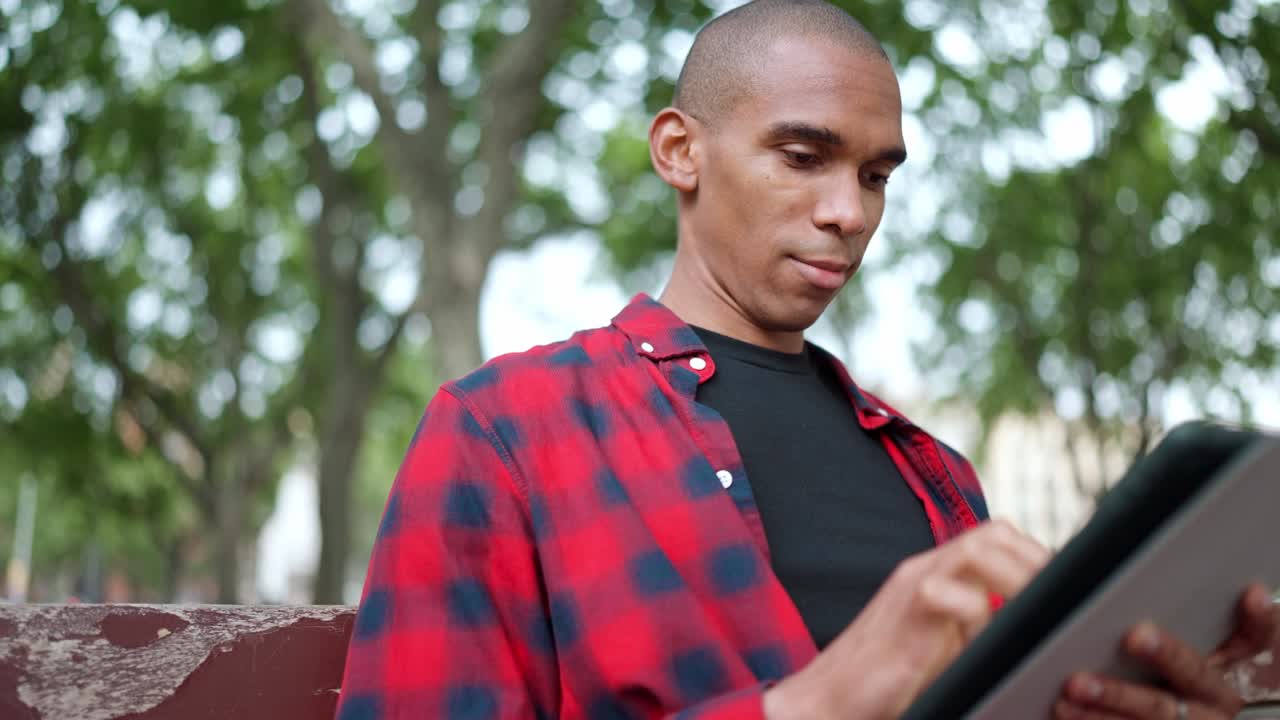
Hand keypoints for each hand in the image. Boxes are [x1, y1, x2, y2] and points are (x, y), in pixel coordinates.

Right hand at [763, 519, 1050, 719]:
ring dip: (1014, 578)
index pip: (997, 537)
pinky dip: (976, 614)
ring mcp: (912, 586)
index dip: (1035, 555)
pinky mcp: (904, 614)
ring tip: (1029, 611)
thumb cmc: (888, 680)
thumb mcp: (946, 644)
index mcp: (939, 574)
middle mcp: (926, 570)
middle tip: (1056, 600)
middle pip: (995, 532)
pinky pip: (945, 592)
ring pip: (976, 549)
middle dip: (1035, 562)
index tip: (1064, 588)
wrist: (831, 698)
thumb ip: (978, 625)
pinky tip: (980, 641)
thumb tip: (1033, 626)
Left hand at [1053, 583, 1278, 718]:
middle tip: (1136, 635)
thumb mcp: (1182, 640)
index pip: (1256, 636)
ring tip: (1075, 684)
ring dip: (1114, 699)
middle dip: (1167, 654)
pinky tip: (1065, 709)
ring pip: (1158, 713)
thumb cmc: (1165, 666)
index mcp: (1230, 664)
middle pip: (1195, 673)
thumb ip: (1173, 608)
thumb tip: (1148, 566)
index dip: (1258, 618)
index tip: (1251, 593)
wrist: (1175, 712)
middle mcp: (1217, 697)